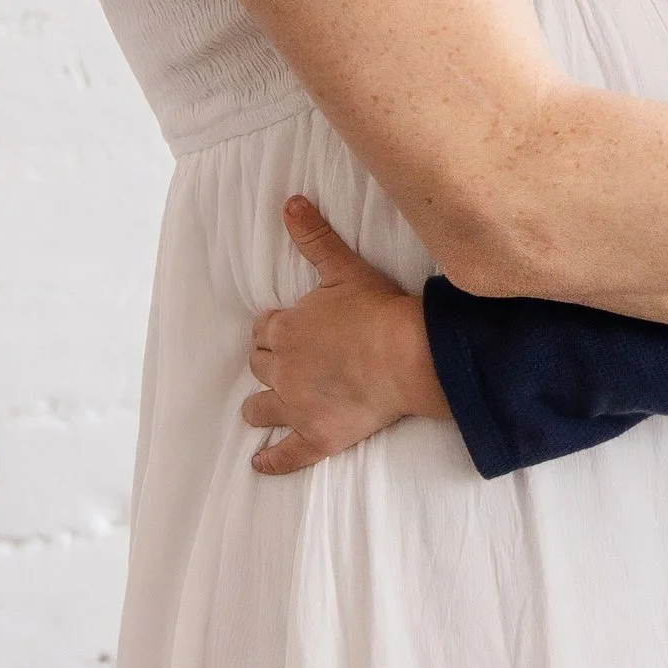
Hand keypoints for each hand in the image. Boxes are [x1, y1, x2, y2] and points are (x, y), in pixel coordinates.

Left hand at [242, 199, 451, 474]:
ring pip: (261, 408)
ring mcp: (297, 406)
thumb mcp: (344, 268)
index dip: (274, 330)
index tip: (285, 331)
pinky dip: (271, 462)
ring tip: (262, 410)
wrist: (407, 355)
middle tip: (287, 364)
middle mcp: (283, 369)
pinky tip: (261, 466)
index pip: (265, 330)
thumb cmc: (378, 311)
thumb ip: (314, 237)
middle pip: (261, 366)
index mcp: (286, 329)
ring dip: (260, 407)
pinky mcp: (317, 437)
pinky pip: (286, 455)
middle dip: (269, 363)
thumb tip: (290, 202)